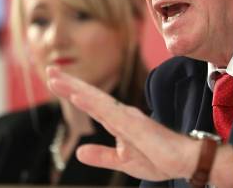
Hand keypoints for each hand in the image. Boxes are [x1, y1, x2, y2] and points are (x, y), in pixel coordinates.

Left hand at [46, 66, 200, 180]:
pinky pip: (108, 112)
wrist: (184, 162)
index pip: (91, 103)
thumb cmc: (158, 159)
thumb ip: (101, 155)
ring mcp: (126, 117)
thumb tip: (79, 152)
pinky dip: (91, 103)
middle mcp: (120, 114)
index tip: (54, 79)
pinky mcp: (133, 125)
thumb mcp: (122, 160)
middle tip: (49, 70)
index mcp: (118, 121)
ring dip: (75, 88)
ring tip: (56, 78)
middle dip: (69, 82)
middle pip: (90, 96)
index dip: (72, 91)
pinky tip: (77, 96)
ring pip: (96, 100)